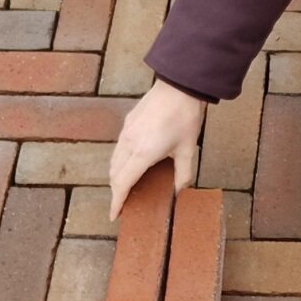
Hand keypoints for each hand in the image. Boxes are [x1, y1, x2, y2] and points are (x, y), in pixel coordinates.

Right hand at [108, 80, 205, 220]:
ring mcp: (126, 132)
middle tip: (123, 203)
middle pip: (114, 174)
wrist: (179, 86)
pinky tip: (131, 162)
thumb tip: (180, 192)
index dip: (116, 202)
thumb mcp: (187, 150)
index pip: (122, 184)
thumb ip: (183, 174)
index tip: (113, 215)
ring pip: (114, 160)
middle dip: (116, 191)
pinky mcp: (128, 122)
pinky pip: (118, 147)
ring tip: (126, 186)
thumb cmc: (185, 117)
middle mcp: (129, 144)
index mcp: (142, 154)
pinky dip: (119, 161)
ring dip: (116, 176)